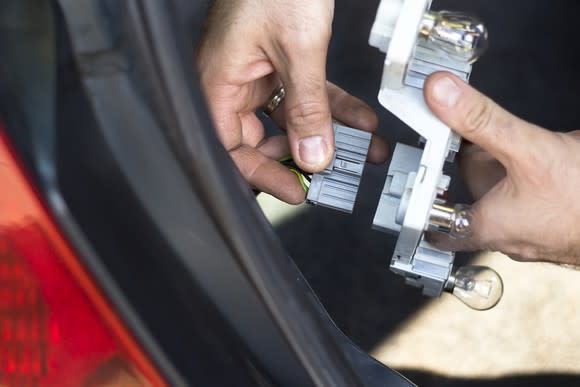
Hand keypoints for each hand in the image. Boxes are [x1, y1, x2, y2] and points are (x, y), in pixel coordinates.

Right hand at [197, 0, 388, 203]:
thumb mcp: (298, 49)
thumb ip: (306, 108)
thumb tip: (312, 156)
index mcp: (218, 82)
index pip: (230, 149)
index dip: (262, 174)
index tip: (296, 191)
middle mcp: (233, 82)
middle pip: (259, 140)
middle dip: (298, 157)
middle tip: (330, 176)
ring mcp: (257, 73)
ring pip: (288, 120)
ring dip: (325, 135)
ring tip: (358, 151)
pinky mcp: (279, 62)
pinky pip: (304, 95)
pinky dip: (332, 107)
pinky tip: (360, 120)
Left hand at [424, 73, 579, 264]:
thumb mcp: (528, 151)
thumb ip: (482, 122)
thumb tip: (440, 95)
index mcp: (488, 227)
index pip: (436, 225)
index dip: (419, 207)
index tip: (407, 189)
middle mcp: (509, 234)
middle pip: (471, 194)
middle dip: (470, 165)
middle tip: (461, 135)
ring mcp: (535, 230)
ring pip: (504, 192)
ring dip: (503, 167)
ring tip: (509, 143)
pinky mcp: (558, 221)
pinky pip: (531, 195)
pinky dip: (529, 175)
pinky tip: (545, 158)